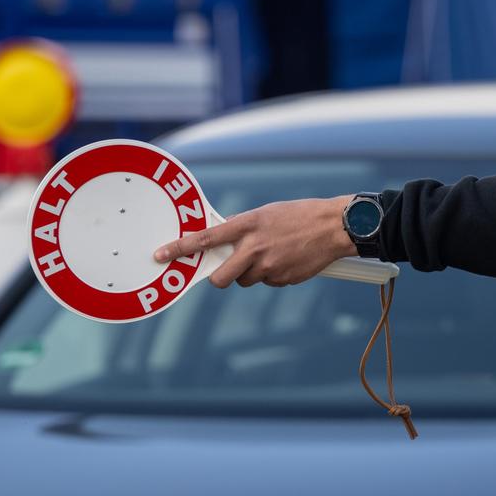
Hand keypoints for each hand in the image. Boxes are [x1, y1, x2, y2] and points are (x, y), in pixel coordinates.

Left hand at [153, 196, 356, 287]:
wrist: (336, 226)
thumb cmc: (301, 215)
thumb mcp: (267, 213)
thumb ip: (244, 227)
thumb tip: (223, 241)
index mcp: (248, 225)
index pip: (205, 239)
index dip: (179, 248)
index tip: (159, 255)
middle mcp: (254, 247)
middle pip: (222, 278)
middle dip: (222, 277)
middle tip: (231, 269)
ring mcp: (269, 266)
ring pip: (246, 280)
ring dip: (253, 272)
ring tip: (274, 254)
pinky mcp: (283, 279)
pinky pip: (268, 282)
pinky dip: (274, 274)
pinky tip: (289, 259)